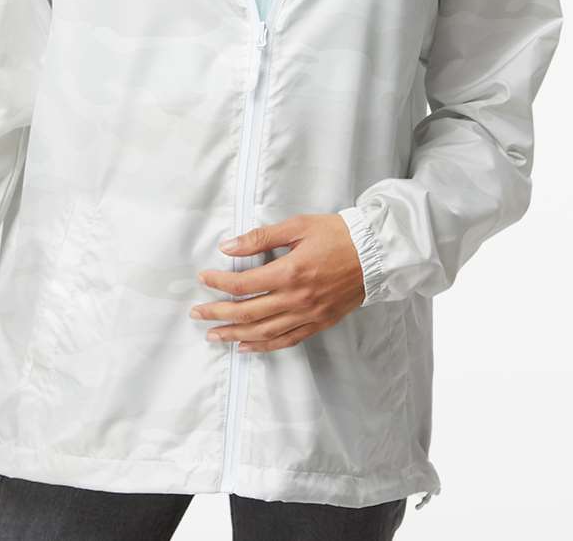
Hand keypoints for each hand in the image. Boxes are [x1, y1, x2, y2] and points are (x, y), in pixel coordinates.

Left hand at [190, 213, 365, 351]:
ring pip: (264, 332)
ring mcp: (308, 314)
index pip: (244, 284)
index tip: (203, 279)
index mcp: (290, 272)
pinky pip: (286, 340)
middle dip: (218, 313)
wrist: (375, 253)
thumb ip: (261, 237)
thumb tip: (228, 246)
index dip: (219, 283)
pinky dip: (263, 346)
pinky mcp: (318, 323)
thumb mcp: (298, 226)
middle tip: (197, 313)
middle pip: (248, 312)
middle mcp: (296, 298)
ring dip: (235, 335)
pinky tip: (246, 346)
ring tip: (213, 335)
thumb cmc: (337, 234)